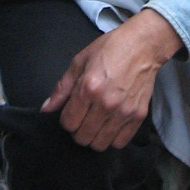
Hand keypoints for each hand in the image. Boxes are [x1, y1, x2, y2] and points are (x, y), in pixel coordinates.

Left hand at [42, 8, 182, 150]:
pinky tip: (111, 124)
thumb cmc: (111, 49)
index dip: (66, 119)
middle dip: (78, 129)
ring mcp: (124, 111)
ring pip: (99, 144)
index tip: (72, 111)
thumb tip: (46, 108)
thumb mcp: (79, 62)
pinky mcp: (138, 116)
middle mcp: (106, 103)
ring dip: (94, 136)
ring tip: (96, 122)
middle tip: (83, 117)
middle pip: (82, 137)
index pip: (68, 123)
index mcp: (89, 88)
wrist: (143, 45)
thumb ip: (62, 88)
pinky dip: (112, 138)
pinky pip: (119, 143)